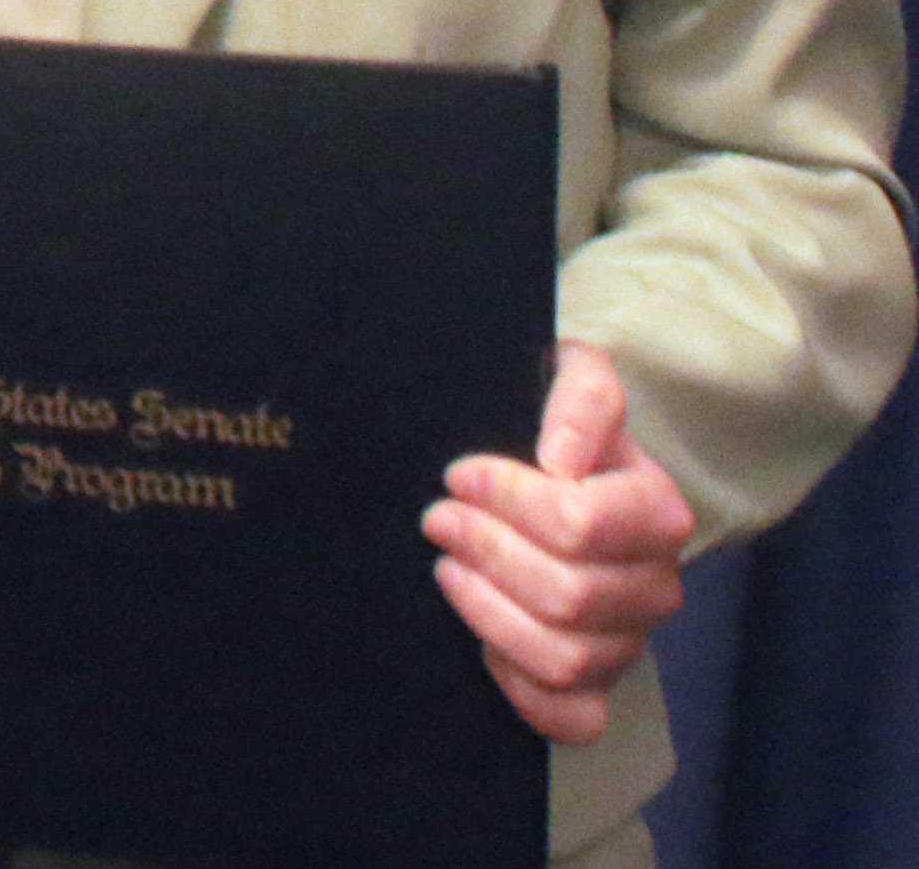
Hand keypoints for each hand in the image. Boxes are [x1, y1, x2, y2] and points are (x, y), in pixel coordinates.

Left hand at [429, 340, 694, 744]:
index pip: (578, 523)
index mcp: (658, 512)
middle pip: (567, 593)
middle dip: (486, 550)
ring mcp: (630, 641)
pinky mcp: (599, 686)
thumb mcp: (573, 379)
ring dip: (488, 612)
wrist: (560, 474)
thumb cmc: (558, 424)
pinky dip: (520, 687)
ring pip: (563, 657)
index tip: (458, 474)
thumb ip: (581, 398)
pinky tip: (480, 638)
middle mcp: (656, 584)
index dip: (506, 499)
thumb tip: (558, 457)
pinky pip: (572, 718)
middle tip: (438, 517)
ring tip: (448, 567)